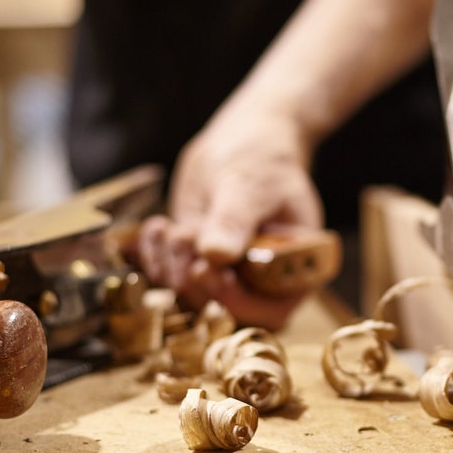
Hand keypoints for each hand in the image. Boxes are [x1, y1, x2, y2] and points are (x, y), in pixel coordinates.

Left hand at [137, 106, 322, 327]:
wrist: (244, 141)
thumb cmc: (264, 160)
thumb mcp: (251, 185)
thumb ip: (235, 220)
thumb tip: (216, 255)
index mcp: (297, 269)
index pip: (272, 309)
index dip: (237, 300)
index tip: (207, 269)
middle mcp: (263, 281)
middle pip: (227, 311)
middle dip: (195, 281)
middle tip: (183, 239)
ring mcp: (227, 275)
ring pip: (192, 297)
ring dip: (171, 267)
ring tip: (170, 228)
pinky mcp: (196, 263)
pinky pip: (171, 278)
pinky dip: (155, 258)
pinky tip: (157, 228)